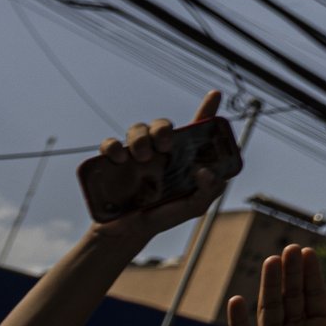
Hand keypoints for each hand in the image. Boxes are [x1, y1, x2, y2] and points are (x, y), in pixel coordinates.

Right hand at [87, 90, 226, 246]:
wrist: (129, 232)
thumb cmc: (166, 215)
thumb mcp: (194, 206)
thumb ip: (209, 190)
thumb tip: (206, 171)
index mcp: (183, 156)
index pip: (198, 126)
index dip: (207, 108)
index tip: (215, 93)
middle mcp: (160, 151)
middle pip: (162, 124)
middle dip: (163, 128)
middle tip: (165, 146)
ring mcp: (135, 155)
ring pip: (137, 129)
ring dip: (140, 138)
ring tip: (141, 157)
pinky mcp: (112, 163)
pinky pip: (110, 144)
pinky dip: (113, 146)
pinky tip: (119, 159)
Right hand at [224, 245, 325, 325]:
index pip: (316, 296)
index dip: (312, 275)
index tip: (309, 252)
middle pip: (292, 296)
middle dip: (292, 273)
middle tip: (290, 249)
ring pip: (270, 309)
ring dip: (269, 287)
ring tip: (270, 263)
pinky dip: (239, 320)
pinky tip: (237, 301)